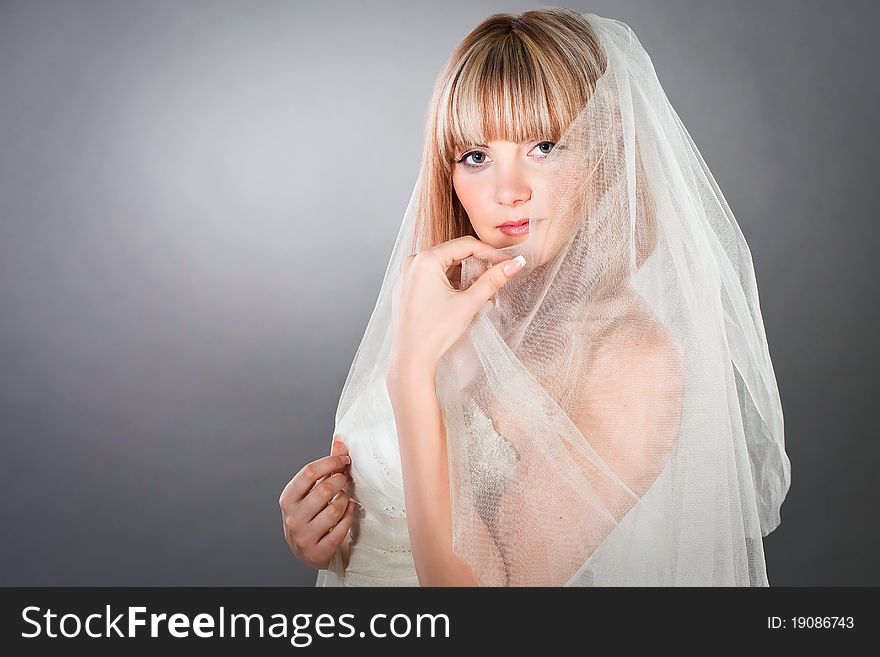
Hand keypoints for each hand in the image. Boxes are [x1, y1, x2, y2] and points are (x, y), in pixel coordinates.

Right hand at [279, 436, 353, 569]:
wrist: (310, 551)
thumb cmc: (313, 516)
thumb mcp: (313, 492)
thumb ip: (327, 468)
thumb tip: (340, 442)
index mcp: (288, 498)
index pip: (309, 472)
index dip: (331, 462)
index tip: (345, 460)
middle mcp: (292, 518)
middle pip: (323, 490)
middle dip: (340, 481)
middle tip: (345, 480)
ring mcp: (303, 536)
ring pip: (334, 510)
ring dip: (345, 500)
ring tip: (345, 498)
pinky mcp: (316, 552)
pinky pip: (340, 530)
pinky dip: (349, 518)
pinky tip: (349, 512)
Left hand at [387, 236, 525, 377]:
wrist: (411, 359)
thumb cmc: (434, 332)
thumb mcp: (469, 303)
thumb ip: (493, 280)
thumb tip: (514, 264)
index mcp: (425, 260)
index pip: (466, 245)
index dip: (490, 253)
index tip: (506, 262)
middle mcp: (412, 263)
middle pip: (454, 253)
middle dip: (477, 266)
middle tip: (494, 283)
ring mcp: (406, 275)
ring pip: (444, 265)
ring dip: (464, 276)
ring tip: (478, 295)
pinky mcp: (406, 288)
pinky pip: (432, 276)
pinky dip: (449, 283)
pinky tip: (460, 299)